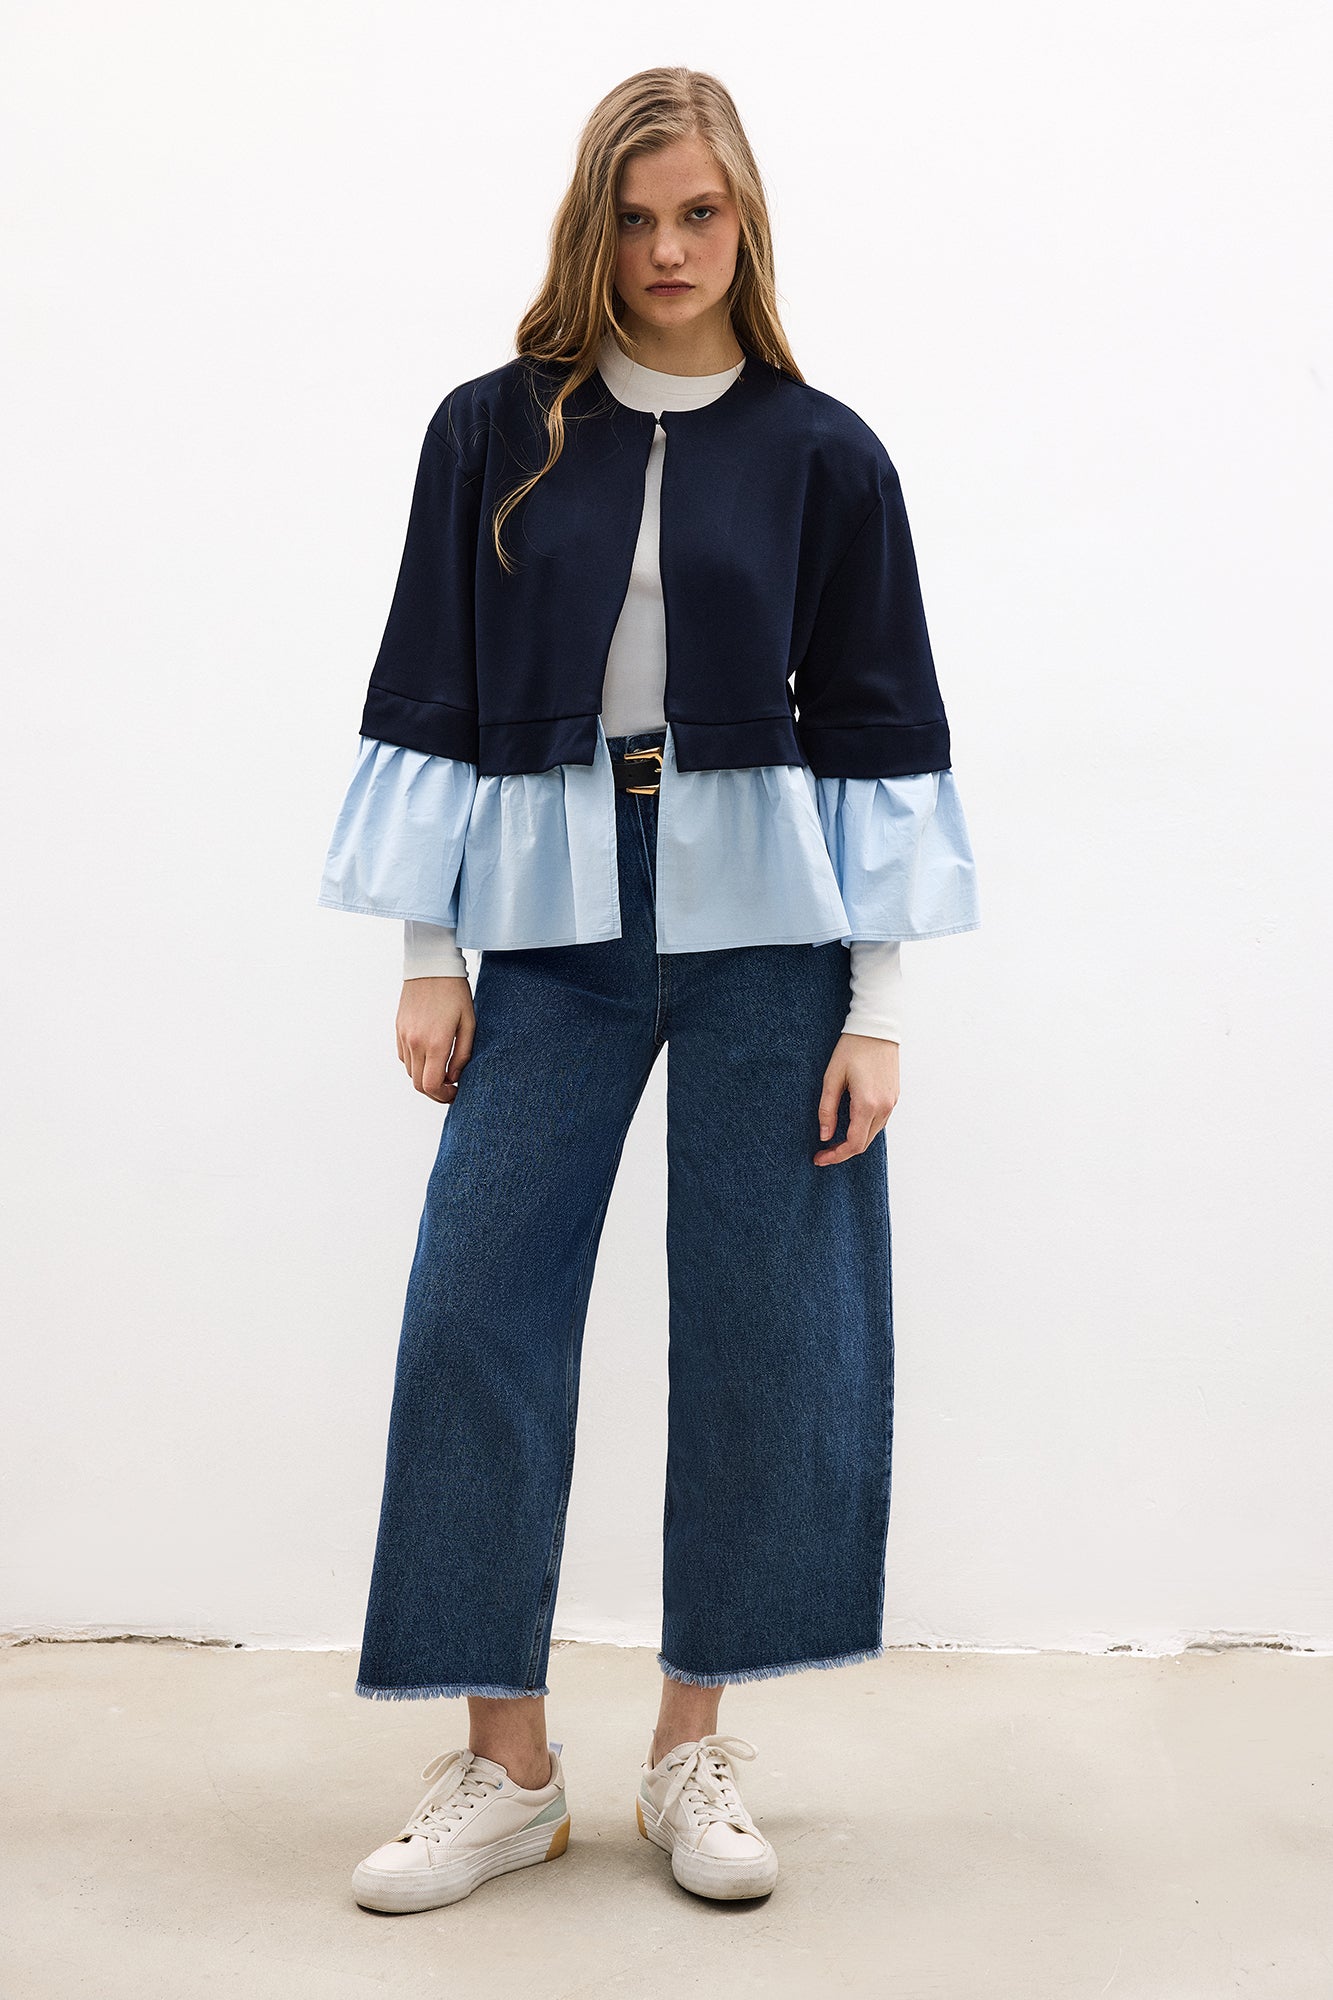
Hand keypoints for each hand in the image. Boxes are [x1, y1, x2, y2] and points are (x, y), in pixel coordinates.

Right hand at [395, 976, 474, 1103]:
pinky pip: (404, 1057)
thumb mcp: (469, 1024)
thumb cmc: (455, 993)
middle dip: (435, 1092)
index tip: (455, 1092)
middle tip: (450, 1088)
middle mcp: (416, 1042)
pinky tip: (429, 1056)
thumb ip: (463, 1055)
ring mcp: (404, 1036)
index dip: (444, 1096)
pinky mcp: (398, 1029)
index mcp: (436, 1042)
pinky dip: (415, 1064)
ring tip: (442, 1071)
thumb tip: (453, 1078)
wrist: (431, 966)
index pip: (432, 1085)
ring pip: (409, 1072)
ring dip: (424, 1078)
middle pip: (418, 1084)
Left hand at [814, 1033, 898, 1165]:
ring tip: (833, 1139)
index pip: (853, 1144)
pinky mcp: (894, 1096)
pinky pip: (879, 1121)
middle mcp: (884, 1107)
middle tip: (822, 1151)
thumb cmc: (852, 1049)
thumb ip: (827, 1109)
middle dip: (843, 1151)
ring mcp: (892, 1102)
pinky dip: (864, 1128)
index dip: (835, 1156)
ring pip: (873, 1133)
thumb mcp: (832, 1077)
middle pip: (864, 1143)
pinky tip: (849, 1123)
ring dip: (854, 1140)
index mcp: (867, 1104)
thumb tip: (824, 1135)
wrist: (877, 1028)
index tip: (819, 1158)